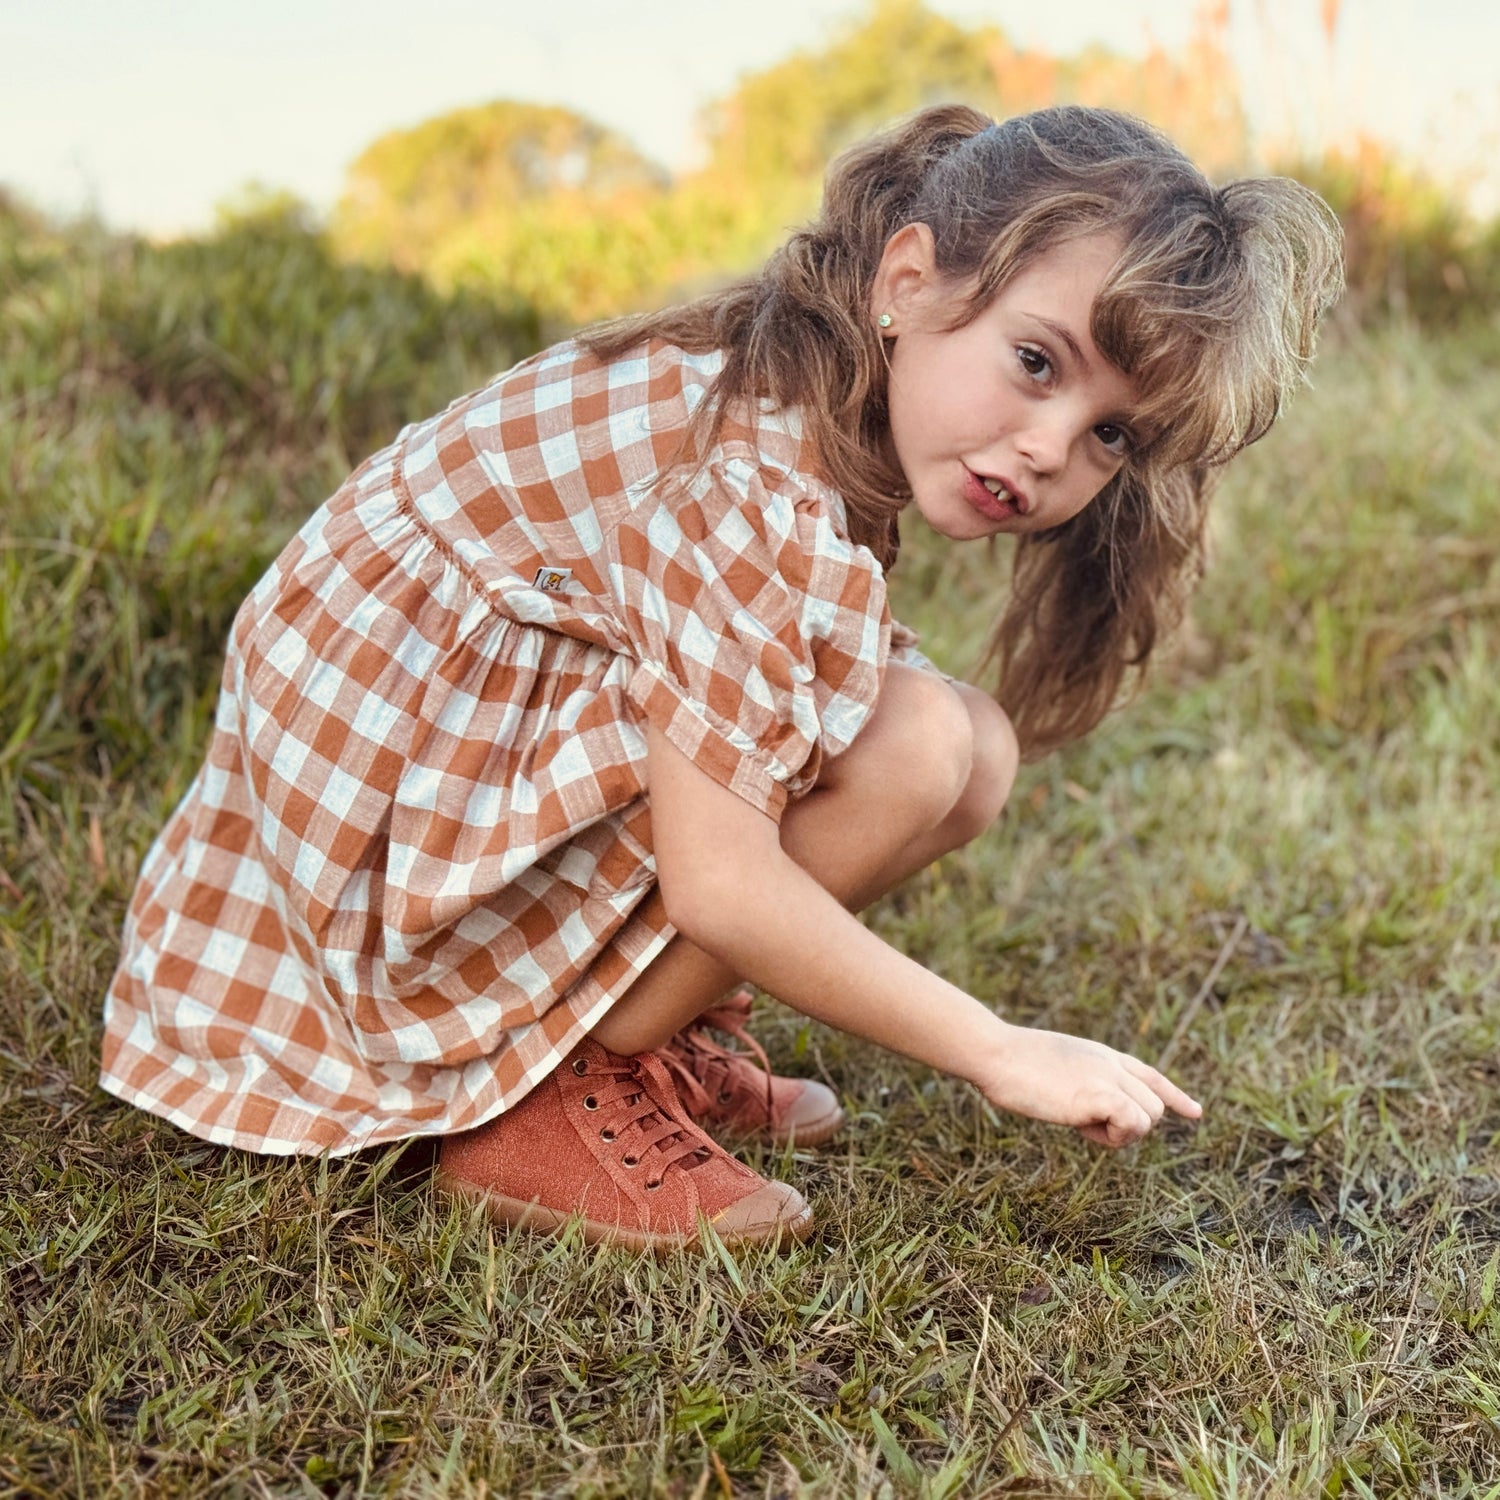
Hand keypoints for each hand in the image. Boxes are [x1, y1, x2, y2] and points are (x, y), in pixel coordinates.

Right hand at [976, 1024, 1201, 1147]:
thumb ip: (1079, 1083)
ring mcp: (1108, 1077)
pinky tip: (1081, 1125)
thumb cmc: (1009, 1065)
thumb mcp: (1054, 1069)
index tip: (1196, 1112)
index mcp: (1101, 1055)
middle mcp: (1112, 1064)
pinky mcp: (1101, 1095)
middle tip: (1085, 1125)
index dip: (1175, 1096)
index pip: (1150, 1075)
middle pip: (1154, 1106)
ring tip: (1079, 1122)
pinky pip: (1133, 1124)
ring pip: (1149, 1118)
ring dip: (1120, 1133)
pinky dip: (1113, 1135)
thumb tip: (1087, 1107)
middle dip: (1128, 1126)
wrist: (996, 1054)